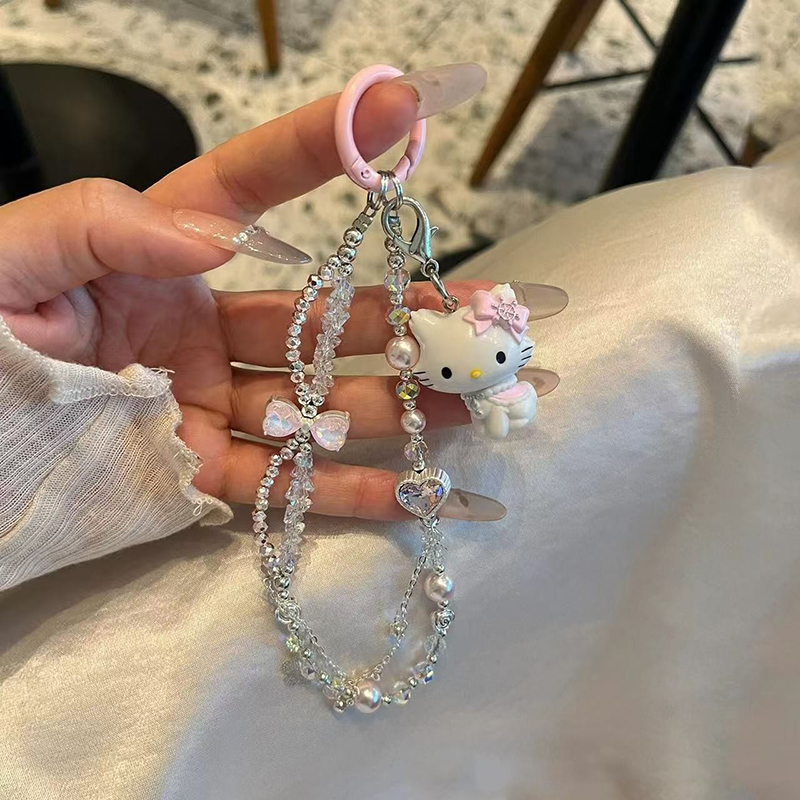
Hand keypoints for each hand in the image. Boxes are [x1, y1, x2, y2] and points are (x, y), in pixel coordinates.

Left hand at [0, 65, 557, 519]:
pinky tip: (423, 491)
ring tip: (476, 399)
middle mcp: (200, 330)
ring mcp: (208, 407)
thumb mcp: (10, 255)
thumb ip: (101, 222)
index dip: (323, 145)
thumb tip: (212, 237)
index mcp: (156, 256)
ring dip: (403, 404)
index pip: (251, 189)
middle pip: (320, 320)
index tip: (401, 104)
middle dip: (406, 317)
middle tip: (483, 316)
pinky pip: (287, 487)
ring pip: (321, 406)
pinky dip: (357, 494)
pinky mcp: (200, 478)